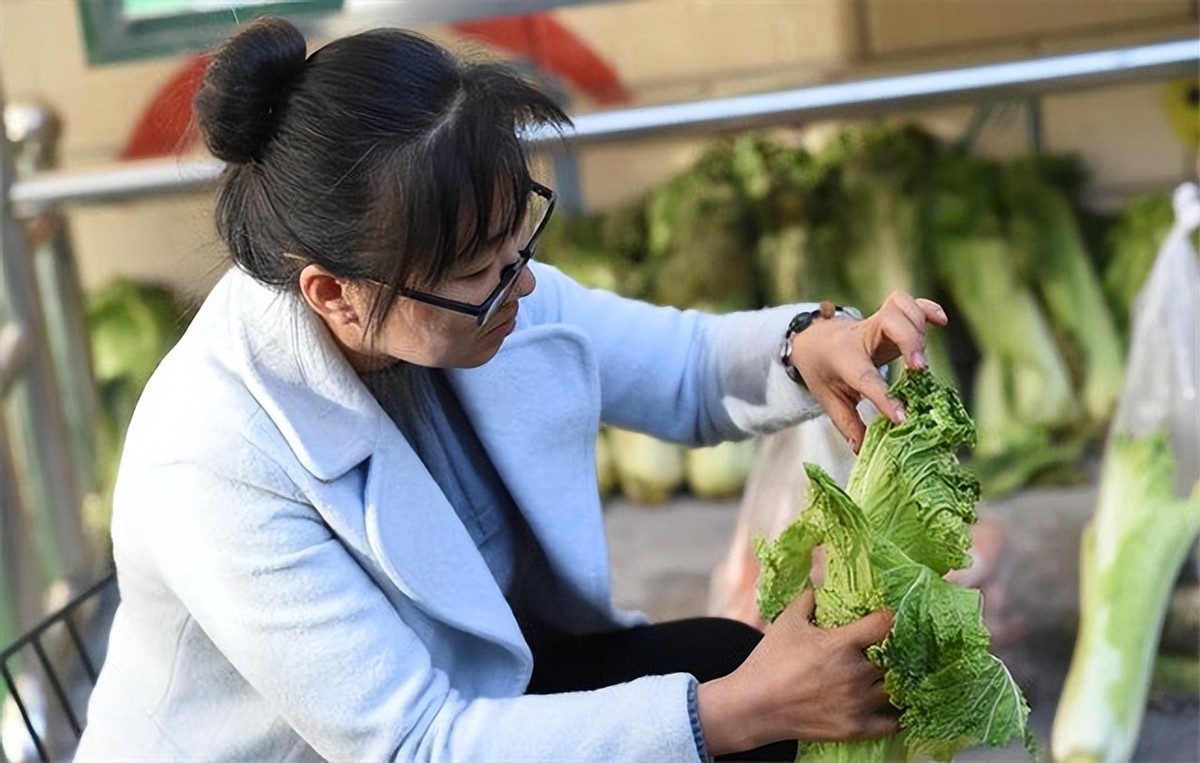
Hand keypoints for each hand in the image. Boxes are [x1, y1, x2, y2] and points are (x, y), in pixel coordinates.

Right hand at [696, 591, 897, 754]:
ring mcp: (857, 704)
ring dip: (892, 680)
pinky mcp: (856, 728)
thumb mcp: (787, 621)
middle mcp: (855, 674)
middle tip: (882, 648)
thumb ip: (809, 599)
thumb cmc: (769, 661)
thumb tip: (823, 586)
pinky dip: (895, 712)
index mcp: (840, 644)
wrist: (753, 706)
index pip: (885, 624)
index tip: (882, 619)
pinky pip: (894, 721)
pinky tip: (886, 702)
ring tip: (882, 674)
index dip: (887, 617)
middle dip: (891, 650)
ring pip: (896, 688)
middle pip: (895, 657)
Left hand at [789, 291, 946, 451]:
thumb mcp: (829, 399)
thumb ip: (848, 425)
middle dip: (908, 341)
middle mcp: (861, 335)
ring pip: (900, 305)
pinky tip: (941, 323)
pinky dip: (928, 308)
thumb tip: (865, 451)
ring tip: (921, 357)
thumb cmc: (823, 372)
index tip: (903, 417)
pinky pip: (911, 302)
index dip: (884, 397)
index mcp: (843, 358)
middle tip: (918, 369)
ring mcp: (876, 321)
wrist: (812, 339)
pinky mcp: (890, 315)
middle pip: (888, 321)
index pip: (864, 376)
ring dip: (918, 326)